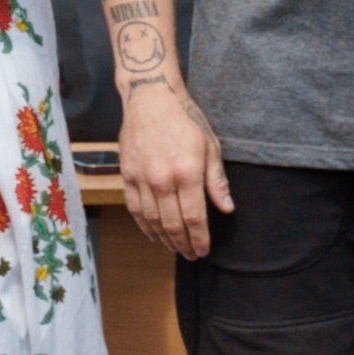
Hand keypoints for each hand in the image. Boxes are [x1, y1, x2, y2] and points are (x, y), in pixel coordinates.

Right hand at [116, 78, 232, 259]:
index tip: (204, 251)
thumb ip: (216, 180)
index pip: (194, 217)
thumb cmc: (185, 120)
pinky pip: (134, 208)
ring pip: (152, 220)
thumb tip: (227, 208)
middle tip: (191, 255)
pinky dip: (144, 226)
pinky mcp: (127, 175)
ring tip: (175, 248)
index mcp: (187, 172)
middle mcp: (162, 179)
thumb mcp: (210, 146)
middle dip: (183, 244)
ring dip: (164, 239)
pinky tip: (154, 234)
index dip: (199, 238)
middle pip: (172, 224)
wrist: (151, 99)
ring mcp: (141, 178)